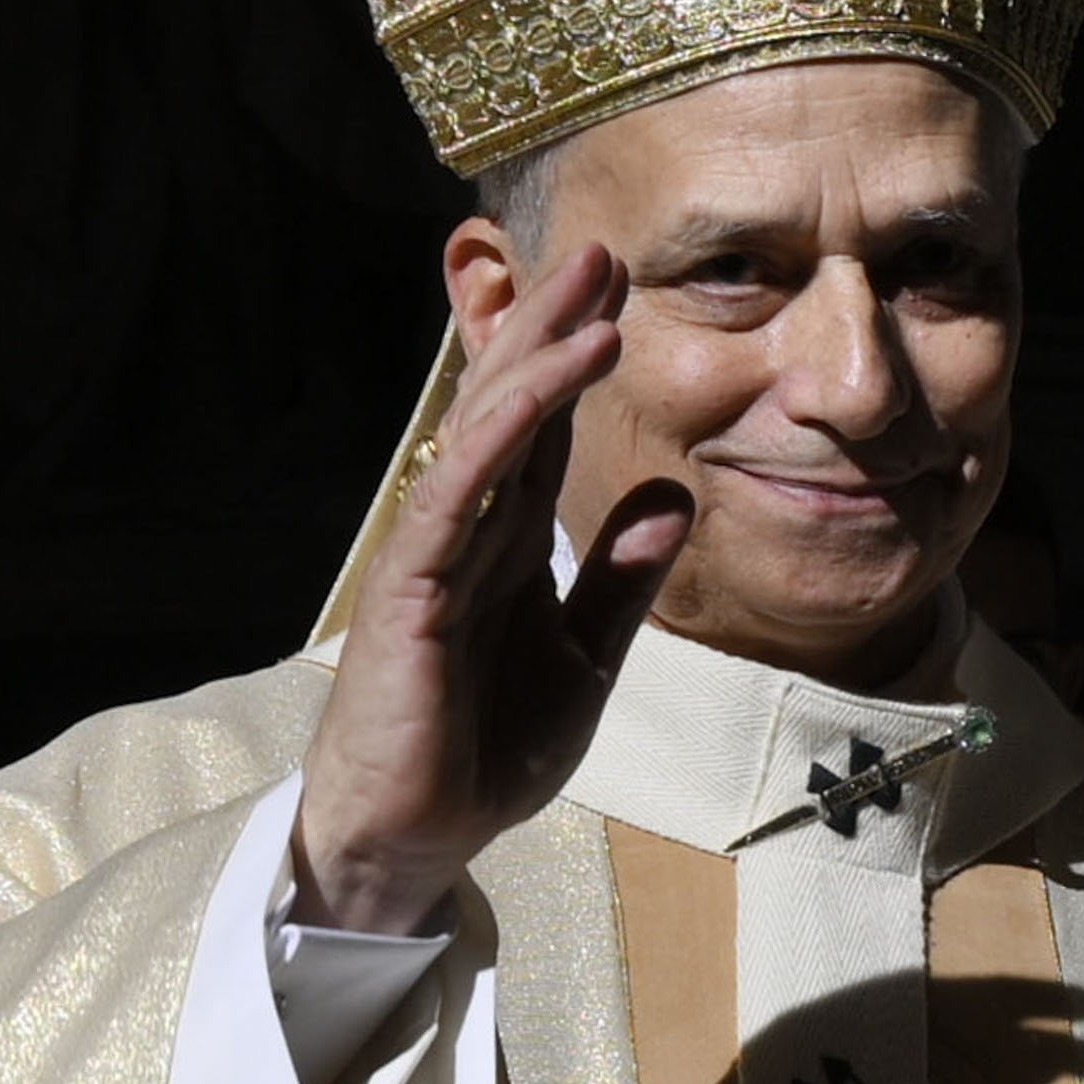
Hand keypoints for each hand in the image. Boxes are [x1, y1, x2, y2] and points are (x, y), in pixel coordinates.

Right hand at [299, 238, 689, 935]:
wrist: (419, 833)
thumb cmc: (486, 750)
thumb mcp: (585, 657)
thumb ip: (621, 579)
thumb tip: (673, 495)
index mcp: (506, 543)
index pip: (542, 431)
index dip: (575, 361)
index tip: (618, 292)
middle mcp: (465, 531)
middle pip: (511, 408)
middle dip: (551, 327)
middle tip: (601, 250)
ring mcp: (432, 553)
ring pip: (483, 434)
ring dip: (533, 362)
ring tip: (588, 298)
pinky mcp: (411, 590)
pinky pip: (454, 499)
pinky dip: (496, 442)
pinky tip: (536, 395)